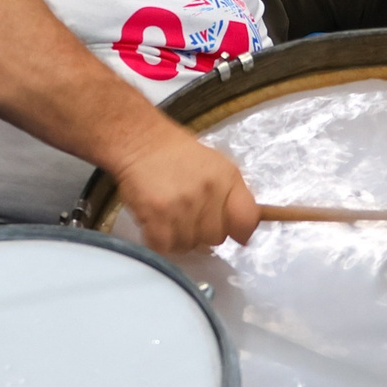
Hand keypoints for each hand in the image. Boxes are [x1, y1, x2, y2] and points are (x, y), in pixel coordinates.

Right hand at [115, 128, 258, 254]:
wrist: (139, 140)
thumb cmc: (176, 153)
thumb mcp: (215, 165)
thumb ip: (230, 194)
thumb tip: (242, 231)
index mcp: (227, 177)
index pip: (246, 219)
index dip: (240, 232)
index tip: (233, 235)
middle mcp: (209, 191)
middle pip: (216, 238)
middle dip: (203, 233)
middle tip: (188, 218)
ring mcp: (183, 204)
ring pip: (188, 245)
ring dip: (178, 238)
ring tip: (169, 218)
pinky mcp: (157, 215)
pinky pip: (164, 246)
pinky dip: (158, 242)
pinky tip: (155, 226)